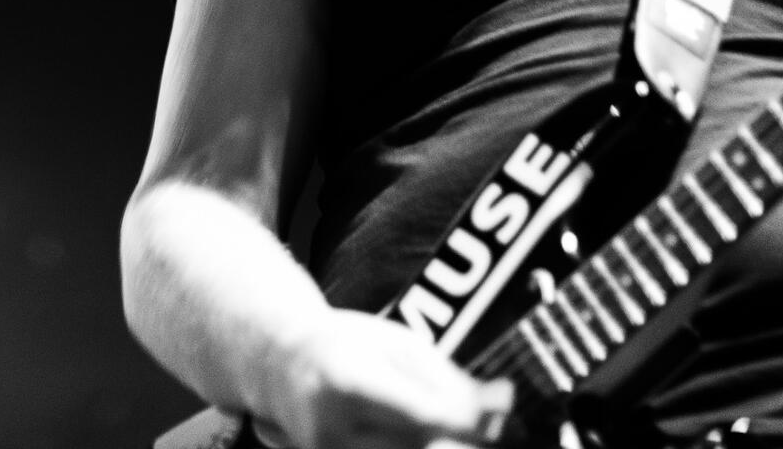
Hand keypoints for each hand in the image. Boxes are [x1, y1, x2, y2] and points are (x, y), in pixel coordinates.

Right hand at [255, 308, 512, 448]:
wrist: (281, 367)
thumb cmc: (348, 346)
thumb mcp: (399, 344)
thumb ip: (448, 380)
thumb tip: (498, 411)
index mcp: (346, 379)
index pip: (419, 414)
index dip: (467, 419)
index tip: (501, 408)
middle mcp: (332, 428)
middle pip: (419, 448)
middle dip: (461, 437)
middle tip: (488, 420)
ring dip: (442, 445)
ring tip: (451, 425)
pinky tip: (427, 435)